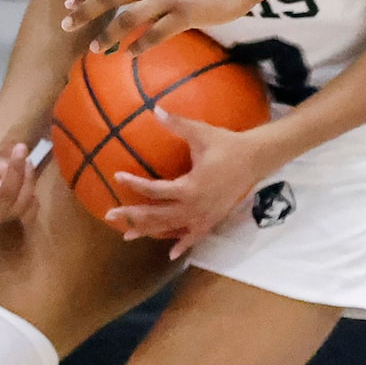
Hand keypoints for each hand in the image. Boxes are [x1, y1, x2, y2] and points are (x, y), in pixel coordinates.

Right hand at [0, 124, 37, 227]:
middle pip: (6, 195)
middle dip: (15, 170)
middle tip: (20, 147)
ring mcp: (8, 216)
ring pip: (23, 199)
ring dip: (28, 176)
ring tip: (27, 158)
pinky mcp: (23, 216)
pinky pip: (34, 207)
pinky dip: (34, 189)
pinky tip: (30, 172)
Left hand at [107, 112, 280, 260]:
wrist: (255, 159)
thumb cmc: (226, 144)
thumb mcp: (201, 133)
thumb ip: (177, 124)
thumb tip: (155, 109)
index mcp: (190, 187)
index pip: (155, 190)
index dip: (134, 184)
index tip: (117, 176)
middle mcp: (194, 206)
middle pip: (157, 215)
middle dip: (133, 216)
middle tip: (110, 216)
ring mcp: (204, 216)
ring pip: (171, 228)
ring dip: (149, 232)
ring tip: (127, 236)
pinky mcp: (212, 219)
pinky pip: (194, 236)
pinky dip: (182, 245)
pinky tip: (171, 255)